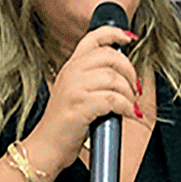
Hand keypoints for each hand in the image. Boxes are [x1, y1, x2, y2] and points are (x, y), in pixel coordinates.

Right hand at [24, 23, 140, 173]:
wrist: (46, 147)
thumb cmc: (64, 125)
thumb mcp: (74, 93)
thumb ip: (93, 79)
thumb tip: (122, 75)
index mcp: (70, 67)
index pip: (92, 38)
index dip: (114, 33)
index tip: (129, 38)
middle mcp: (71, 73)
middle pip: (110, 56)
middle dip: (129, 71)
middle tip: (134, 87)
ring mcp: (74, 89)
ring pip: (114, 78)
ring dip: (129, 92)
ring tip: (130, 104)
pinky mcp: (80, 107)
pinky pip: (113, 99)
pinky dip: (126, 106)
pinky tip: (127, 113)